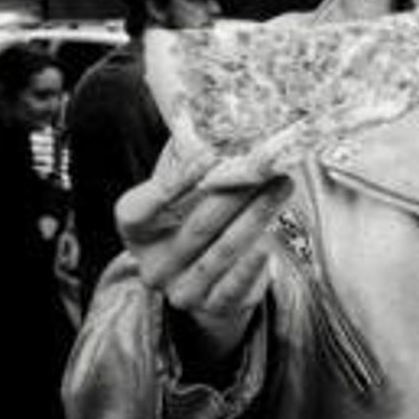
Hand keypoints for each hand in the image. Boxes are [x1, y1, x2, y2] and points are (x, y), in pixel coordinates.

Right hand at [116, 145, 293, 356]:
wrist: (205, 272)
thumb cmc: (192, 213)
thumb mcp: (181, 186)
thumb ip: (187, 155)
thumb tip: (208, 112)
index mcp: (136, 230)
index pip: (143, 208)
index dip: (173, 182)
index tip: (208, 153)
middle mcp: (153, 265)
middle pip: (195, 228)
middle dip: (234, 193)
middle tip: (266, 164)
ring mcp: (181, 289)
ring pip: (220, 252)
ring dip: (256, 216)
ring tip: (282, 185)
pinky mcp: (212, 306)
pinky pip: (233, 286)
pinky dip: (252, 265)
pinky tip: (271, 241)